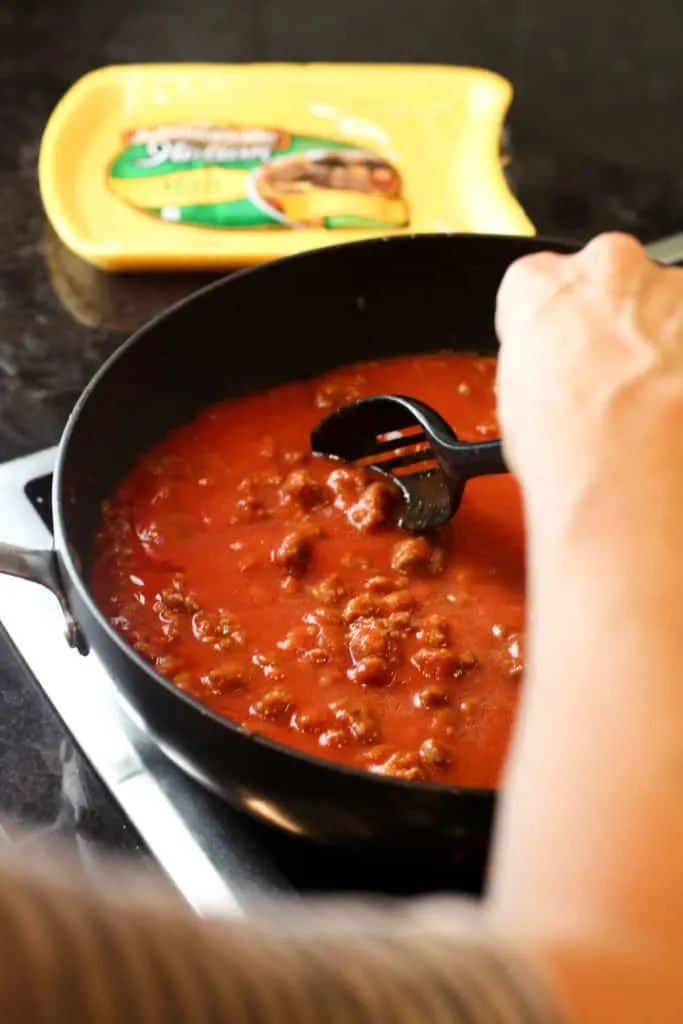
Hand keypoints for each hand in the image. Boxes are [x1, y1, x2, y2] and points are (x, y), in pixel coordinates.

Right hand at [495, 233, 682, 499]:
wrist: (630, 475)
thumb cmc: (568, 443)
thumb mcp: (516, 401)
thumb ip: (539, 360)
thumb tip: (556, 375)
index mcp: (540, 282)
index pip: (539, 287)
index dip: (553, 328)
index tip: (559, 355)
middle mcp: (607, 267)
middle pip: (611, 283)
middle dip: (613, 323)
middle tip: (608, 380)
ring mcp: (672, 288)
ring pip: (665, 307)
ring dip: (659, 344)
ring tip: (647, 404)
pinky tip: (672, 405)